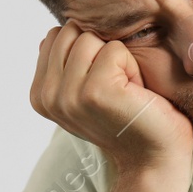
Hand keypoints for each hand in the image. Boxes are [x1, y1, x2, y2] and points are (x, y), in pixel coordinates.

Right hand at [30, 21, 192, 176]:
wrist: (153, 158)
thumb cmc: (126, 120)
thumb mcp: (85, 92)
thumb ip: (64, 65)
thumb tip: (49, 36)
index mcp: (39, 94)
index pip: (55, 36)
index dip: (87, 52)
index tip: (101, 84)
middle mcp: (47, 96)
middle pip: (72, 33)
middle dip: (100, 51)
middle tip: (116, 87)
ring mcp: (69, 95)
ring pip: (91, 39)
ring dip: (117, 60)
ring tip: (125, 91)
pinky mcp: (95, 92)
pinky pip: (115, 50)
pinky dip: (132, 67)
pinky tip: (135, 94)